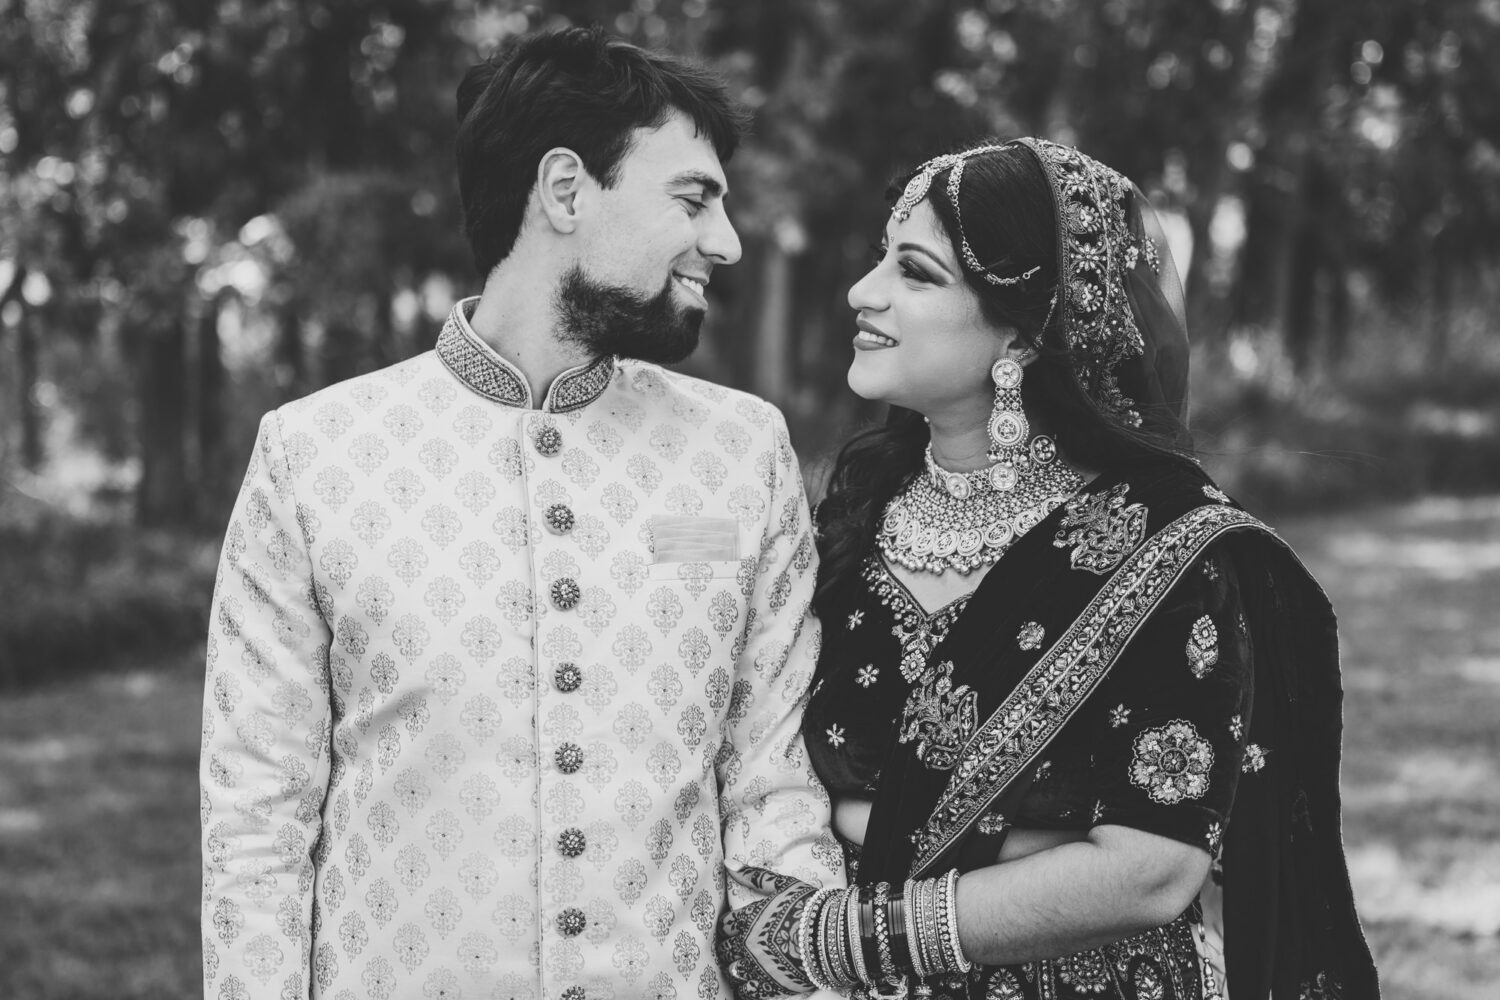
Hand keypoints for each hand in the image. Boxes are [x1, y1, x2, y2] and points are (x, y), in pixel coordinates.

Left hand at [716, 866, 818, 998]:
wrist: (834, 935)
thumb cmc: (809, 906)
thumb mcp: (782, 885)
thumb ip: (754, 876)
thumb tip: (727, 863)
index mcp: (747, 919)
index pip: (723, 925)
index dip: (728, 927)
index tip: (735, 929)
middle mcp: (746, 944)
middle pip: (724, 949)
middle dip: (728, 948)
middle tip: (738, 948)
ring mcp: (757, 966)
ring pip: (732, 971)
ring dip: (735, 968)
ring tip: (744, 966)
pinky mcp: (769, 985)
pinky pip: (746, 991)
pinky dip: (746, 988)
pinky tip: (753, 983)